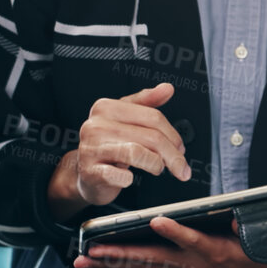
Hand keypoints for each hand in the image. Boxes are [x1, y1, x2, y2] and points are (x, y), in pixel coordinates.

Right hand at [46, 82, 192, 220]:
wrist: (86, 173)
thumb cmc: (109, 145)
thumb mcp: (126, 119)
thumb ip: (146, 102)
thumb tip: (167, 88)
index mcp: (106, 108)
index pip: (153, 117)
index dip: (173, 135)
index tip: (180, 148)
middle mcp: (96, 125)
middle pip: (151, 137)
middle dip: (173, 155)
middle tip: (180, 167)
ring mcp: (91, 148)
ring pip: (138, 153)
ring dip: (156, 164)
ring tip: (157, 168)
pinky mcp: (90, 171)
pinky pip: (120, 175)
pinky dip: (129, 179)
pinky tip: (129, 178)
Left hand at [74, 215, 266, 267]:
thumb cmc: (257, 250)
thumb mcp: (255, 236)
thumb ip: (241, 227)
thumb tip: (232, 220)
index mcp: (213, 251)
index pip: (192, 239)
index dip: (175, 231)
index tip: (157, 220)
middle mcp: (193, 264)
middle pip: (153, 258)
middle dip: (120, 255)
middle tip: (93, 253)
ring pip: (143, 266)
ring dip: (113, 264)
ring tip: (85, 263)